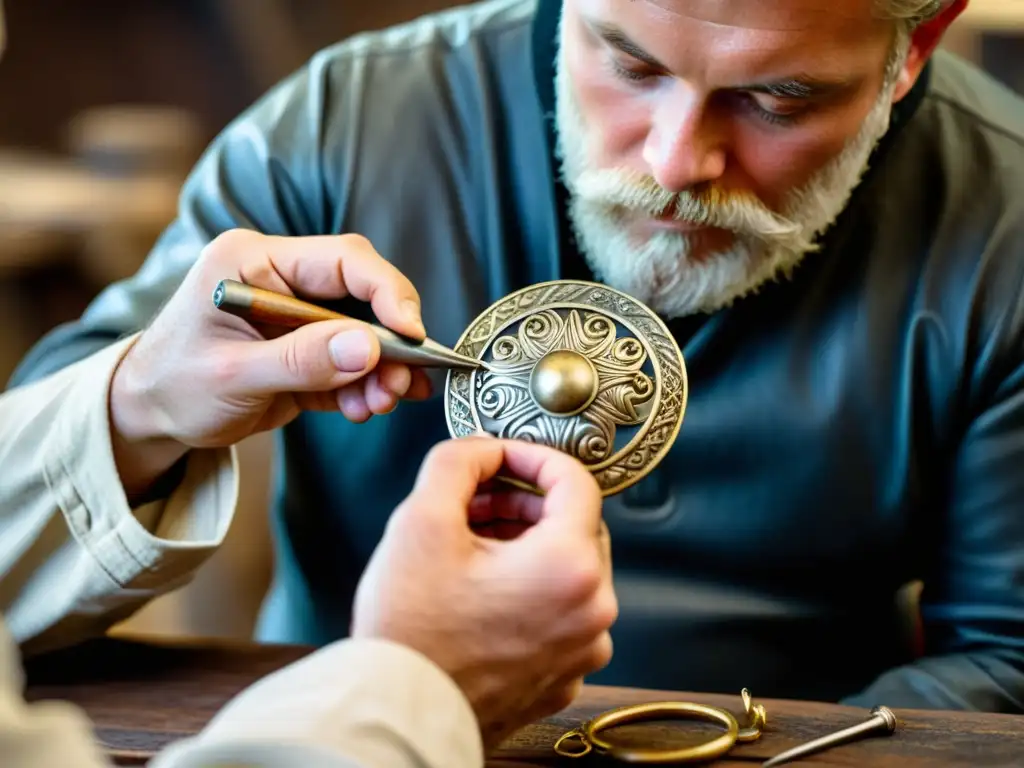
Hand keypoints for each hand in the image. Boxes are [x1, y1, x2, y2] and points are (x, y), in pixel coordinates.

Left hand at [109, 229, 430, 497]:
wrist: (148, 416)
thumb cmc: (172, 385)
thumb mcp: (231, 375)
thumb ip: (300, 360)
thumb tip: (369, 348)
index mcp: (254, 262)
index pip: (342, 260)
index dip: (386, 291)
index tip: (412, 333)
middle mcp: (282, 280)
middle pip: (362, 294)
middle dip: (389, 340)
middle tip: (403, 380)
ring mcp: (297, 316)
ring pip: (364, 332)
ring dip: (382, 369)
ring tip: (382, 402)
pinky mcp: (306, 350)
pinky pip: (351, 363)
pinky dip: (366, 386)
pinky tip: (368, 407)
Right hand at [351, 437, 616, 751]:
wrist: (400, 715)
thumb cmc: (411, 633)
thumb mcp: (422, 521)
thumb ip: (459, 463)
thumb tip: (482, 448)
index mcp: (570, 567)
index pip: (576, 481)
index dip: (534, 456)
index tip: (503, 457)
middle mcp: (592, 612)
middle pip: (573, 526)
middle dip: (524, 503)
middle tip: (477, 502)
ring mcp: (581, 649)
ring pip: (566, 571)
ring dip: (524, 546)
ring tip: (469, 546)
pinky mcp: (563, 675)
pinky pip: (559, 613)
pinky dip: (528, 590)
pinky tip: (480, 591)